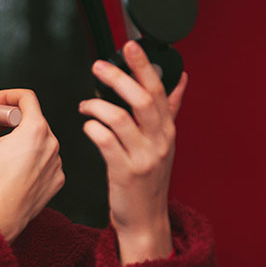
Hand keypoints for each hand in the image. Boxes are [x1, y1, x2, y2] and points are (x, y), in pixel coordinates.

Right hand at [0, 89, 64, 241]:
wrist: (1, 215)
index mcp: (36, 129)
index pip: (26, 97)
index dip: (6, 95)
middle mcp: (52, 143)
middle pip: (31, 119)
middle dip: (8, 121)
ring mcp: (56, 163)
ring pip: (38, 141)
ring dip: (20, 140)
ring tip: (1, 151)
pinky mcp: (57, 179)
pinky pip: (45, 161)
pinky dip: (30, 160)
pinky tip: (14, 169)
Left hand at [79, 40, 187, 264]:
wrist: (145, 220)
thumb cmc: (148, 183)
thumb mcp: (163, 145)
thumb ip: (169, 111)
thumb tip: (180, 80)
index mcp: (166, 132)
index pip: (159, 90)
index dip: (144, 66)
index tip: (130, 46)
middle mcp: (158, 142)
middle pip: (142, 100)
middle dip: (119, 78)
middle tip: (99, 67)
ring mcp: (143, 158)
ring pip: (121, 119)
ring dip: (98, 106)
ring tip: (85, 105)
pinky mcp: (125, 173)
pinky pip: (107, 143)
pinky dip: (94, 129)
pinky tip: (88, 126)